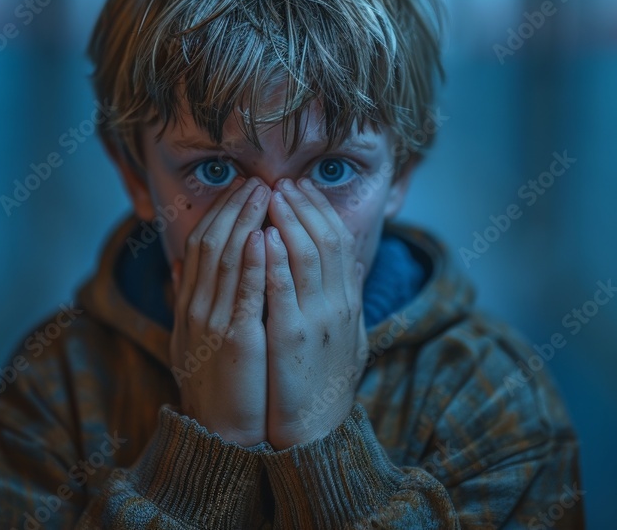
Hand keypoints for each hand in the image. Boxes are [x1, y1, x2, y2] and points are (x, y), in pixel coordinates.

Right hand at [169, 177, 270, 446]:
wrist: (218, 436)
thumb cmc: (218, 387)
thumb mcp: (198, 339)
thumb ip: (196, 300)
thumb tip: (185, 266)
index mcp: (191, 306)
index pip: (201, 244)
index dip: (221, 213)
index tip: (243, 189)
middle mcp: (196, 309)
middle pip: (210, 243)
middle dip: (234, 208)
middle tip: (258, 181)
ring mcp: (211, 324)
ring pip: (223, 260)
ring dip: (244, 222)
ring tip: (263, 194)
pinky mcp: (234, 343)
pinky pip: (241, 295)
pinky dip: (250, 264)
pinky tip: (261, 238)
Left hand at [263, 177, 367, 449]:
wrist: (314, 434)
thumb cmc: (324, 385)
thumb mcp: (347, 338)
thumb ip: (348, 302)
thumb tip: (357, 269)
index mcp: (348, 304)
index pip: (339, 243)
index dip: (320, 211)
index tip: (301, 189)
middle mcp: (338, 306)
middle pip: (325, 241)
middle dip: (303, 207)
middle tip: (283, 182)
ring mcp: (317, 320)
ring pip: (306, 256)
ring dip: (288, 221)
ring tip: (271, 195)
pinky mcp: (292, 337)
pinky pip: (282, 289)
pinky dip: (272, 260)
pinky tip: (260, 236)